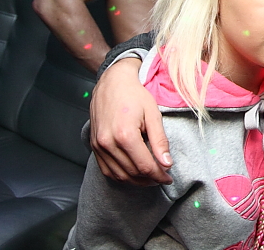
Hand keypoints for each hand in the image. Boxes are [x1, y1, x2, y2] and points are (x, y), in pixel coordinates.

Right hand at [90, 57, 172, 185]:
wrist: (112, 83)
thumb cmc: (134, 95)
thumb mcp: (153, 115)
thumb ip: (160, 141)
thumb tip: (166, 164)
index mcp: (125, 135)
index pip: (145, 166)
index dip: (159, 176)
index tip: (169, 178)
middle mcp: (108, 143)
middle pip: (132, 173)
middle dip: (150, 180)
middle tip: (163, 178)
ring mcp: (98, 146)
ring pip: (119, 175)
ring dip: (136, 181)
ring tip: (151, 178)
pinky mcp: (94, 146)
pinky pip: (107, 170)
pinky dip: (122, 176)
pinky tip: (134, 174)